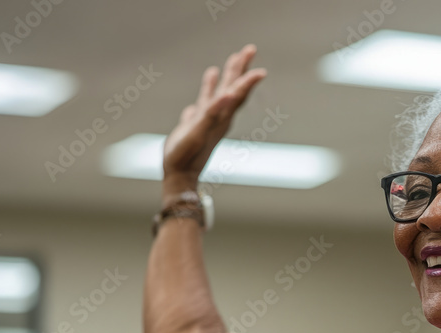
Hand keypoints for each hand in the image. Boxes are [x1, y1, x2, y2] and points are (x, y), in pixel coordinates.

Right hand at [162, 44, 266, 201]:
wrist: (179, 174)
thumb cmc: (187, 155)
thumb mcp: (198, 132)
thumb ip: (212, 113)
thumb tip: (228, 96)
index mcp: (222, 117)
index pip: (239, 93)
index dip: (249, 80)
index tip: (261, 68)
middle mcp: (219, 116)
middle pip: (235, 87)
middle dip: (242, 68)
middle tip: (250, 49)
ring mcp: (209, 118)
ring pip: (222, 91)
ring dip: (229, 74)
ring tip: (234, 57)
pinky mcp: (197, 122)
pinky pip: (207, 99)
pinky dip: (210, 86)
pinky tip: (211, 77)